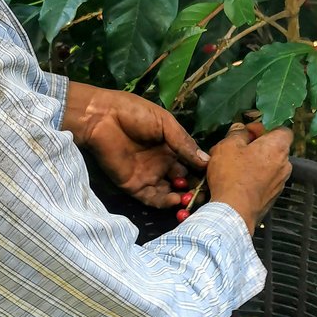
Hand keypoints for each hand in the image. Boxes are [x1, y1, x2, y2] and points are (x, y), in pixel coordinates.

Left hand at [63, 82, 207, 206]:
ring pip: (169, 192)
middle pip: (182, 181)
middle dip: (193, 188)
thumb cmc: (134, 113)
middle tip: (205, 194)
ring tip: (191, 199)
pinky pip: (151, 198)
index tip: (215, 178)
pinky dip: (164, 202)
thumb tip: (206, 162)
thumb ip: (183, 143)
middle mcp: (162, 163)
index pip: (191, 164)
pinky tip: (175, 200)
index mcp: (171, 147)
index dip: (202, 172)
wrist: (101, 117)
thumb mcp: (165, 124)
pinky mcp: (133, 185)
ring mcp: (148, 175)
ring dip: (180, 198)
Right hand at [206, 123, 292, 233]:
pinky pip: (266, 180)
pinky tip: (238, 181)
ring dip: (256, 162)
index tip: (249, 131)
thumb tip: (241, 129)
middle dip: (258, 145)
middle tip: (238, 147)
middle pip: (275, 147)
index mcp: (278, 147)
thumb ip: (237, 133)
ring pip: (270, 165)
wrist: (233, 212)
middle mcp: (285, 164)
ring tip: (235, 165)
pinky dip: (256, 178)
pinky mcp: (273, 197)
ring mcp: (280, 182)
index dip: (266, 127)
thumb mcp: (227, 146)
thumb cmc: (232, 176)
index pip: (283, 129)